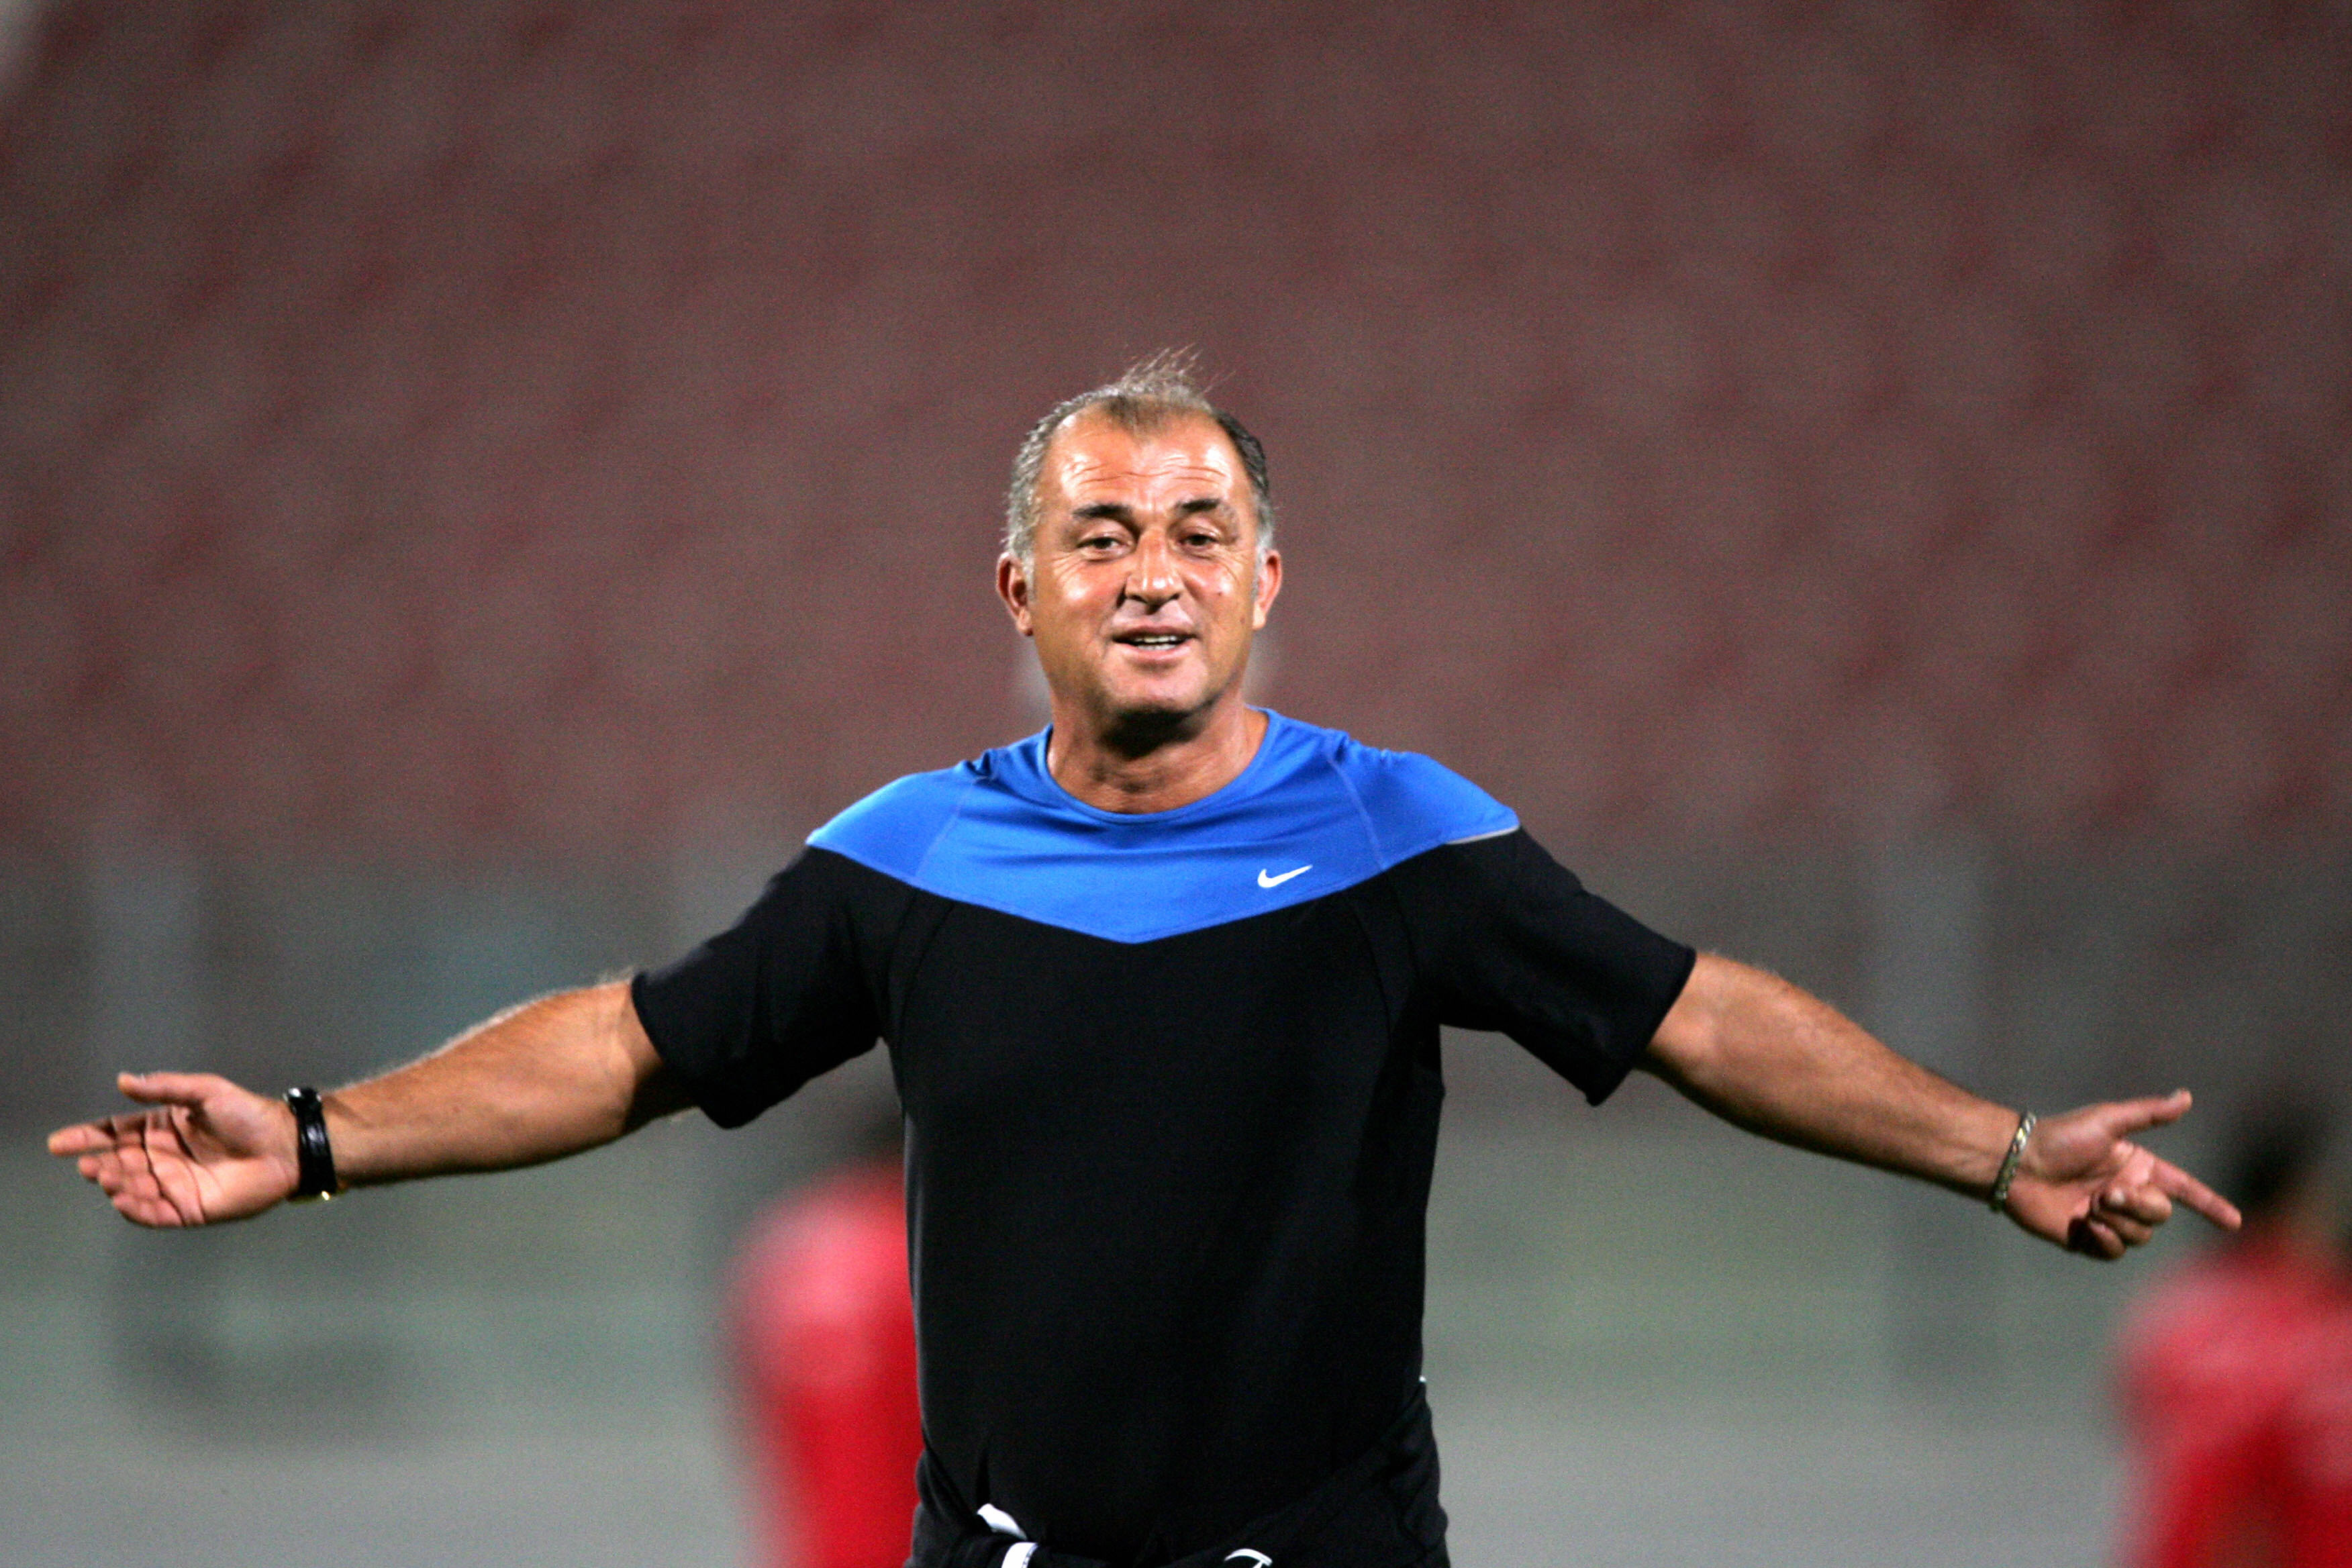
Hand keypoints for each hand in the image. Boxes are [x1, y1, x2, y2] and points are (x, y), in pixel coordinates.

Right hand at [46, 1072, 300, 1226]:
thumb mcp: (207, 1092)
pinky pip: (153, 1213)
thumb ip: (166, 1088)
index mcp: (162, 1128)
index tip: (59, 1143)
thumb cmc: (248, 1115)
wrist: (285, 1146)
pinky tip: (122, 1199)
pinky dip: (134, 1209)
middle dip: (98, 1165)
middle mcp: (161, 1157)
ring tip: (104, 1177)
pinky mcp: (187, 1209)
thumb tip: (124, 1080)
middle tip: (87, 1165)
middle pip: (118, 1162)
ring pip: (131, 1188)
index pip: (115, 1133)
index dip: (87, 1137)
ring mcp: (173, 1184)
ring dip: (114, 1184)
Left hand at [2001, 1091, 2240, 1258]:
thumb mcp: (2107, 1121)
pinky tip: (2082, 1224)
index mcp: (2137, 1168)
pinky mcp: (2087, 1238)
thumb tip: (2186, 1097)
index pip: (2183, 1189)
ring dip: (2117, 1221)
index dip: (2209, 1204)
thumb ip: (2148, 1114)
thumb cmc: (2059, 1138)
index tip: (2234, 1221)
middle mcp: (2127, 1193)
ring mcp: (2108, 1218)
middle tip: (2105, 1194)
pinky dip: (2104, 1240)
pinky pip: (2114, 1252)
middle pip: (2160, 1214)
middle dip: (2138, 1206)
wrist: (2017, 1164)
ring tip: (2087, 1205)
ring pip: (2140, 1236)